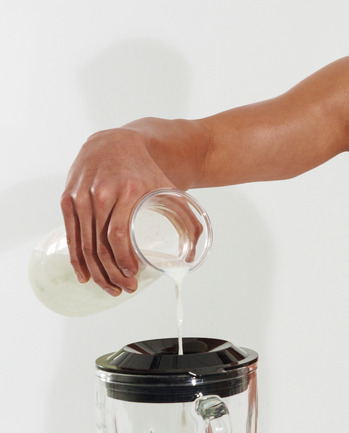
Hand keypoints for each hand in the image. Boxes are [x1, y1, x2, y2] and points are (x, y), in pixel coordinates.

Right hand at [61, 129, 177, 294]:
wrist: (115, 144)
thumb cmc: (144, 170)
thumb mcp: (167, 188)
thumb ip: (187, 216)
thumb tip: (195, 254)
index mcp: (127, 190)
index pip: (118, 234)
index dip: (124, 259)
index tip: (133, 274)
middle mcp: (101, 193)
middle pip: (101, 244)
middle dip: (113, 272)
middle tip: (125, 288)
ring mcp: (81, 196)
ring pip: (85, 244)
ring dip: (96, 271)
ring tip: (109, 287)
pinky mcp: (68, 198)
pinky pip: (71, 234)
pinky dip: (76, 258)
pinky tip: (84, 275)